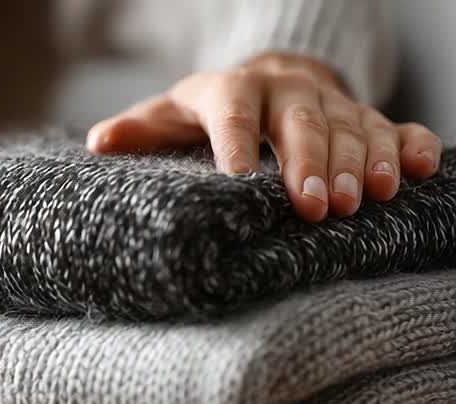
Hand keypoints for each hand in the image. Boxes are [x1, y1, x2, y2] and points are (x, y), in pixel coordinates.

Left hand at [88, 52, 441, 222]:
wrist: (265, 81)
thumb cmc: (207, 112)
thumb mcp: (169, 116)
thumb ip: (139, 132)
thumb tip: (99, 142)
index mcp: (232, 90)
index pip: (233, 114)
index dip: (236, 143)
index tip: (238, 181)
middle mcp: (286, 91)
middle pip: (301, 123)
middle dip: (310, 164)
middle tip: (315, 207)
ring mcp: (330, 103)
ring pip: (351, 127)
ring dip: (362, 162)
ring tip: (365, 201)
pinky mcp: (364, 116)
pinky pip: (396, 125)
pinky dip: (412, 146)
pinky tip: (419, 171)